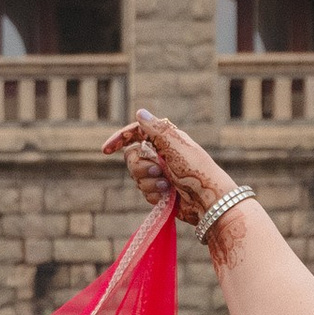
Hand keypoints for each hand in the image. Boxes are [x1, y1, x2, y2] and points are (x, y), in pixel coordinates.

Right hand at [104, 113, 237, 229]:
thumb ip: (157, 130)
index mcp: (164, 139)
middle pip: (131, 157)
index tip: (106, 150)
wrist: (207, 201)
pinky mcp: (160, 190)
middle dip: (140, 167)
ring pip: (136, 176)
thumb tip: (140, 113)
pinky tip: (167, 196)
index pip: (135, 133)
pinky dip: (153, 194)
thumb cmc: (197, 170)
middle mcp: (160, 154)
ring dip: (149, 182)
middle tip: (158, 171)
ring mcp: (159, 173)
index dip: (119, 139)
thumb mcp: (176, 146)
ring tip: (167, 186)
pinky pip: (144, 191)